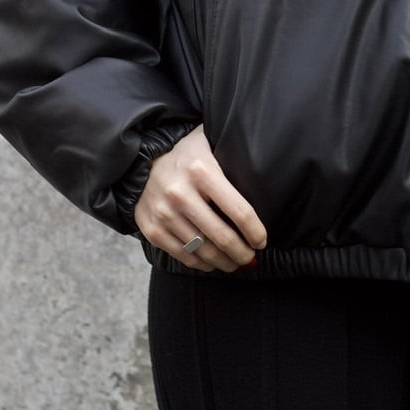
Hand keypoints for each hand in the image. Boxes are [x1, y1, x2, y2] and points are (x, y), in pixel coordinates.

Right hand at [134, 124, 267, 271]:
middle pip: (223, 237)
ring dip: (225, 263)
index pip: (239, 211)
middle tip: (250, 257)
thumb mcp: (211, 144)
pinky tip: (213, 262)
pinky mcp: (152, 229)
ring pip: (204, 251)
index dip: (255, 232)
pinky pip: (184, 256)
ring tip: (235, 263)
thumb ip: (234, 158)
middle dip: (242, 253)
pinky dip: (202, 264)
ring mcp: (164, 213)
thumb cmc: (187, 156)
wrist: (141, 163)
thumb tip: (268, 182)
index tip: (261, 241)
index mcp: (202, 171)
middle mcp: (180, 193)